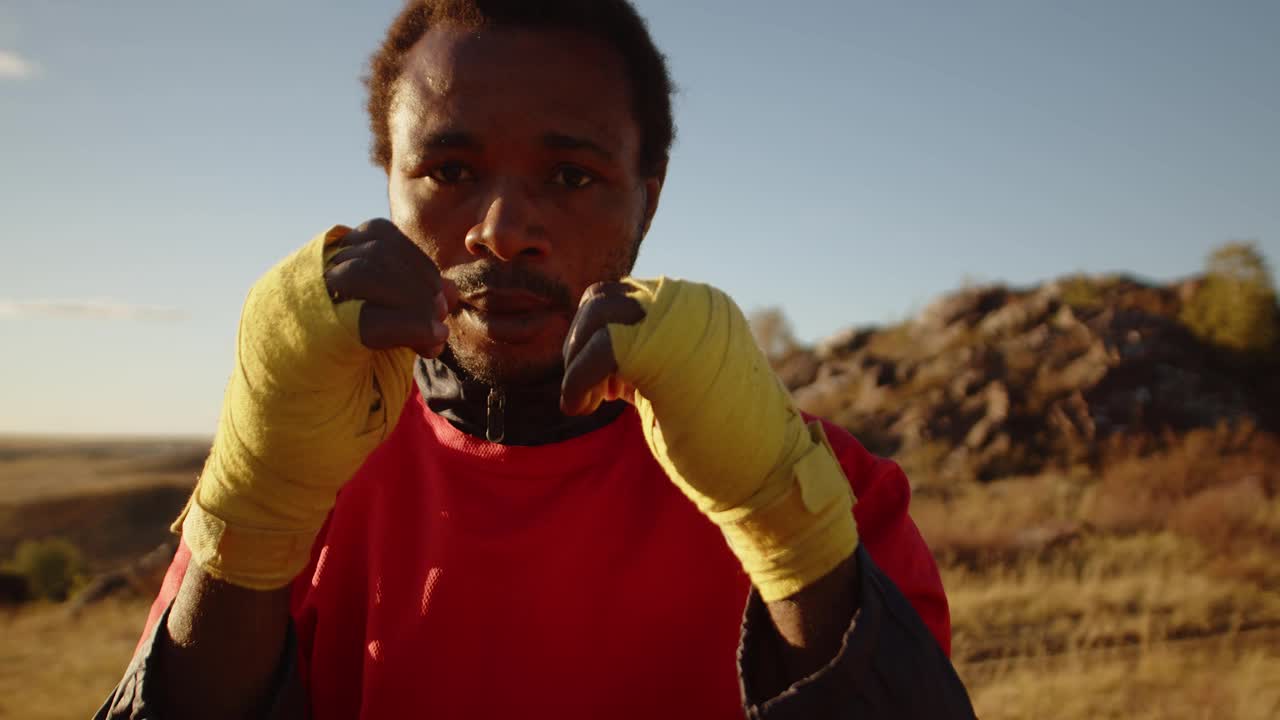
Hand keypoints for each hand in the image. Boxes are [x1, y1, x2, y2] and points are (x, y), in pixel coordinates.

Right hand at [180, 222, 443, 590]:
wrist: (276, 468)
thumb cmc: (323, 415)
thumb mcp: (369, 350)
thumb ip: (399, 314)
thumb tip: (448, 290)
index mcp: (305, 282)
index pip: (371, 237)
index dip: (416, 261)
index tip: (441, 297)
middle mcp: (292, 287)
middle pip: (374, 248)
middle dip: (422, 279)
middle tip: (442, 315)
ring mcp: (291, 312)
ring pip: (368, 271)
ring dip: (417, 299)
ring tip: (433, 335)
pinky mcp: (304, 345)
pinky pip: (366, 316)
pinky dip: (410, 325)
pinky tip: (427, 344)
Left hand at [562, 277, 857, 601]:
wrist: (767, 471)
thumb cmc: (724, 438)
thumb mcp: (683, 378)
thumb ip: (650, 351)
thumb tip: (593, 340)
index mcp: (704, 306)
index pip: (625, 294)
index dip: (600, 336)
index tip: (608, 382)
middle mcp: (693, 303)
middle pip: (603, 297)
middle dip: (580, 343)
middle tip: (591, 391)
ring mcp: (680, 323)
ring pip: (597, 316)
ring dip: (577, 360)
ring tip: (589, 401)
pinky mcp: (664, 351)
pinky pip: (598, 351)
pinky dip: (577, 381)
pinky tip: (582, 408)